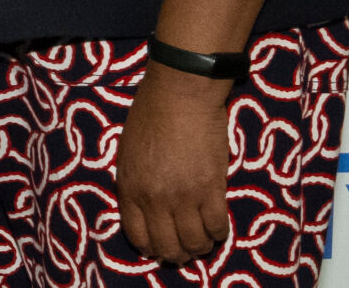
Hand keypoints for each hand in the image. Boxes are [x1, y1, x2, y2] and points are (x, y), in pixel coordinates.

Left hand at [116, 62, 233, 262]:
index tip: (161, 246)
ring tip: (204, 239)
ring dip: (201, 246)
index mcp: (130, 187)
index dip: (152, 247)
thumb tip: (148, 207)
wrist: (180, 94)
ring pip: (195, 243)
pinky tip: (218, 226)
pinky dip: (219, 233)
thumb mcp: (129, 151)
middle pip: (167, 247)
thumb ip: (136, 182)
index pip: (138, 236)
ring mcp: (183, 196)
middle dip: (177, 254)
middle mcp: (154, 198)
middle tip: (186, 249)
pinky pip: (218, 227)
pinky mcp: (211, 189)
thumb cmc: (152, 113)